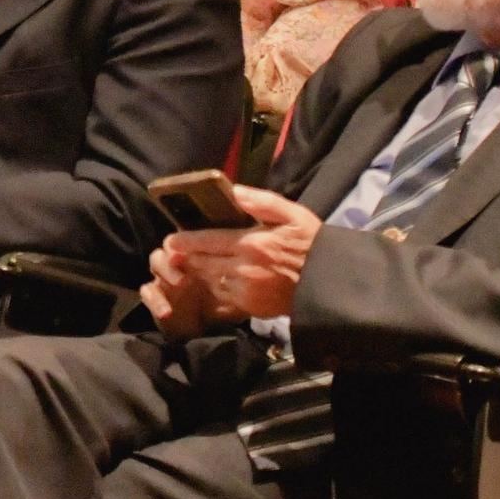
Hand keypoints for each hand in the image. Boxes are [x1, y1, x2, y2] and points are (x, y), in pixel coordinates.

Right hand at [139, 246, 243, 339]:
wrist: (211, 331)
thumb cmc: (229, 305)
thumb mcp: (241, 288)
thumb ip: (244, 274)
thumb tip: (259, 259)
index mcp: (199, 255)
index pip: (191, 238)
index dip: (190, 238)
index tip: (196, 243)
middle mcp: (181, 261)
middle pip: (171, 244)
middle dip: (179, 249)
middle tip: (185, 260)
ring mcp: (166, 277)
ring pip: (156, 261)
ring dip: (166, 269)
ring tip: (180, 282)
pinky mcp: (157, 297)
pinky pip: (148, 292)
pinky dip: (155, 300)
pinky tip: (165, 312)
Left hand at [165, 186, 321, 318]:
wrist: (329, 283)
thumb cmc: (310, 244)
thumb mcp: (292, 214)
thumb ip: (262, 202)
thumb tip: (234, 191)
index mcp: (252, 243)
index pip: (207, 240)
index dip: (185, 241)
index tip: (170, 240)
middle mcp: (244, 268)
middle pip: (203, 262)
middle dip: (187, 257)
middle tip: (175, 252)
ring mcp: (247, 290)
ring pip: (211, 280)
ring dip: (200, 272)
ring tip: (192, 263)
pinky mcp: (251, 307)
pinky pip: (225, 295)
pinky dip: (218, 286)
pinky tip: (219, 277)